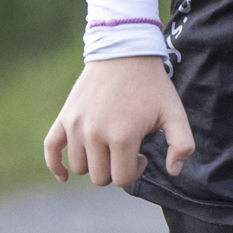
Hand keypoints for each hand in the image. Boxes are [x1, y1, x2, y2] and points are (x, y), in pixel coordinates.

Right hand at [44, 56, 195, 187]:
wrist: (124, 53)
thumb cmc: (152, 86)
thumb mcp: (175, 113)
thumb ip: (182, 145)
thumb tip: (173, 172)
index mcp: (123, 136)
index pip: (121, 179)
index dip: (134, 171)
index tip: (141, 155)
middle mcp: (95, 133)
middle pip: (99, 177)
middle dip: (115, 170)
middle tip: (126, 150)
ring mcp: (76, 125)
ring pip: (79, 167)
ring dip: (94, 164)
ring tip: (108, 146)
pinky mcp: (64, 117)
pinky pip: (50, 149)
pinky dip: (56, 165)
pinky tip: (64, 175)